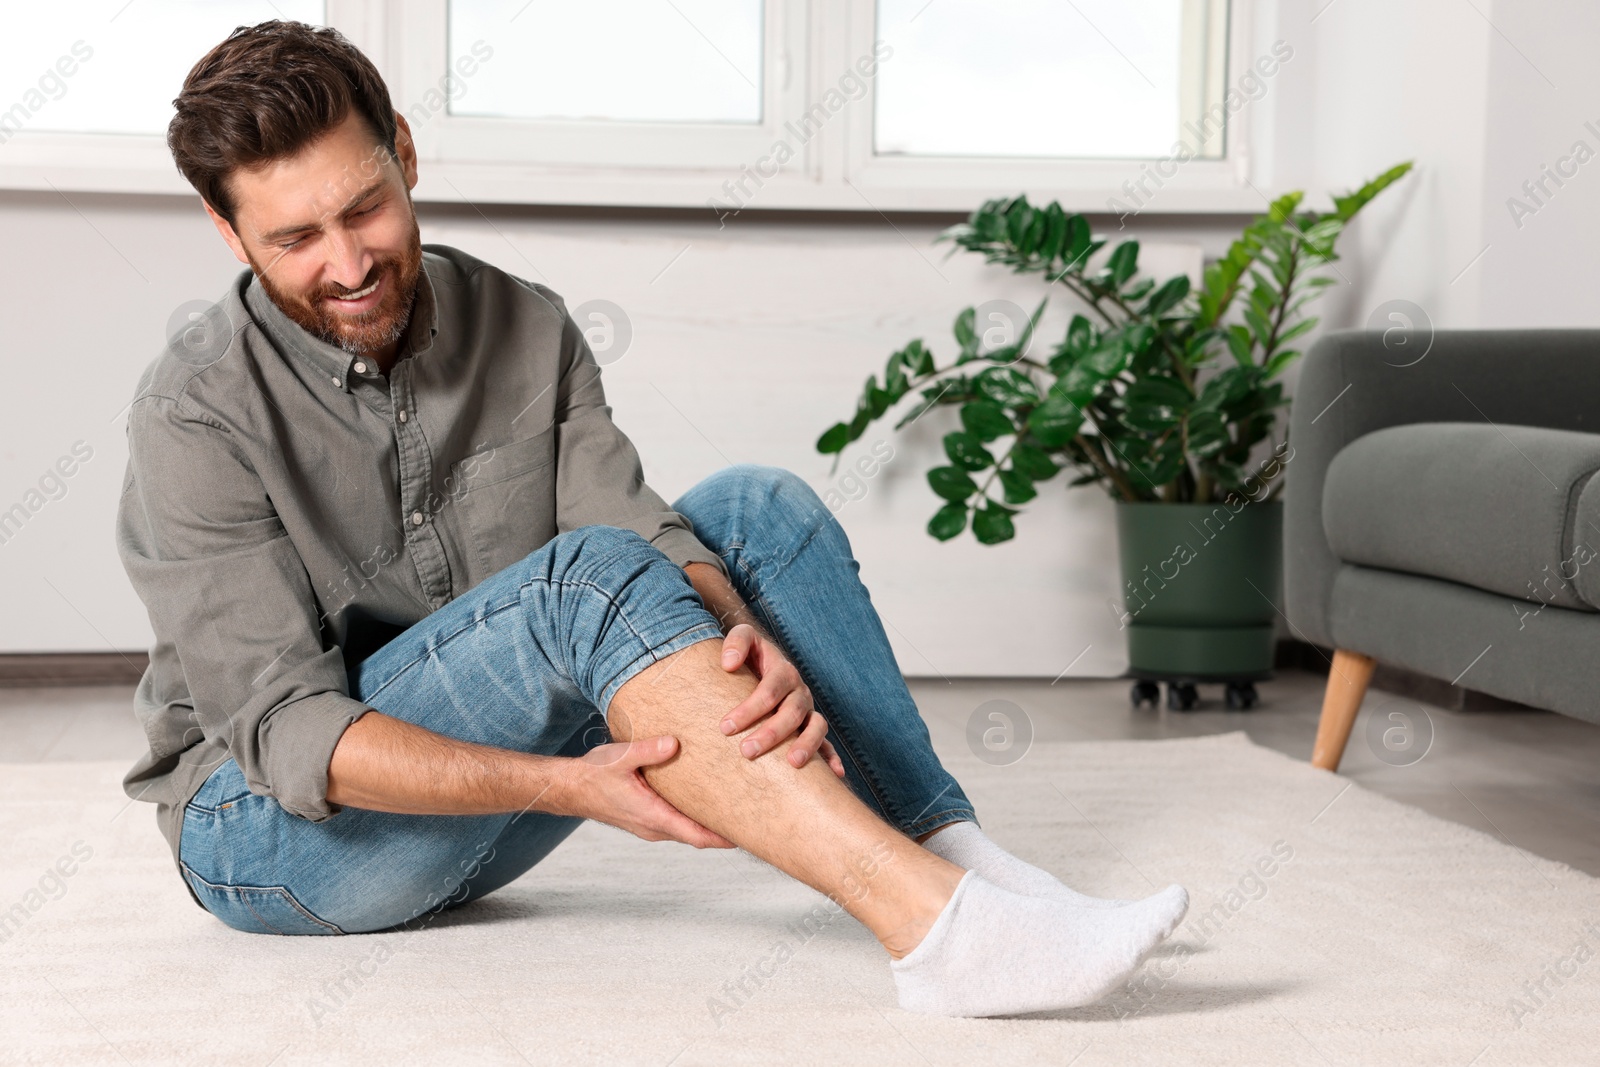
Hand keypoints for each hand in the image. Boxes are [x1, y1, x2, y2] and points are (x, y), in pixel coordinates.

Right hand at [564, 736, 733, 848]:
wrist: (570, 787)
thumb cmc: (594, 774)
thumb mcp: (620, 757)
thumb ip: (648, 750)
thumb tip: (675, 743)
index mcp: (653, 816)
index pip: (696, 835)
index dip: (723, 838)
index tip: (747, 835)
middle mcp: (654, 827)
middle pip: (697, 836)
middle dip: (723, 831)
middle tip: (752, 819)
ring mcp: (650, 825)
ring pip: (688, 830)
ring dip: (709, 824)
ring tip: (736, 808)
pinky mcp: (647, 818)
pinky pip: (677, 823)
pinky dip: (695, 817)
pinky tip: (706, 800)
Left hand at [716, 623, 845, 777]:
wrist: (765, 662)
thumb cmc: (750, 655)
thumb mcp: (744, 638)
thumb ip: (736, 643)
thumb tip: (729, 664)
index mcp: (783, 672)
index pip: (769, 691)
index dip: (749, 709)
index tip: (726, 727)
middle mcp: (800, 692)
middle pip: (792, 712)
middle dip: (771, 733)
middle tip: (746, 751)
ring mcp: (809, 711)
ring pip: (816, 727)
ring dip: (807, 745)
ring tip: (792, 764)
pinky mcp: (812, 728)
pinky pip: (827, 744)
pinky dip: (832, 758)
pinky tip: (836, 775)